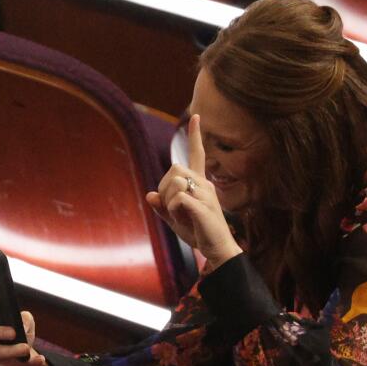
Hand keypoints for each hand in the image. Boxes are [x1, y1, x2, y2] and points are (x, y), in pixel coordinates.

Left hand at [144, 115, 241, 269]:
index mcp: (199, 183)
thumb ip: (162, 207)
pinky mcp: (204, 205)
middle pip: (174, 168)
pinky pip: (177, 198)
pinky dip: (172, 210)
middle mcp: (205, 183)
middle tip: (172, 208)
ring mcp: (206, 193)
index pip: (197, 154)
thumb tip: (150, 194)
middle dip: (165, 188)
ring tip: (179, 215)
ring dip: (168, 201)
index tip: (196, 116)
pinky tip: (183, 219)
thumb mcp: (175, 219)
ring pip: (174, 181)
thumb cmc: (198, 232)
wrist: (216, 249)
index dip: (195, 136)